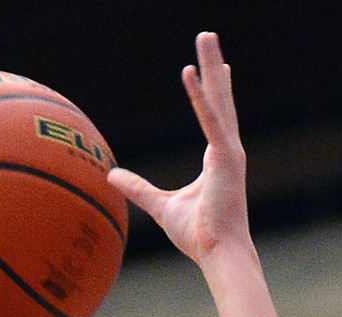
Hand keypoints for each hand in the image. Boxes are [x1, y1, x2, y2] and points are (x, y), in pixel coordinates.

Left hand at [108, 31, 250, 266]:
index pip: (214, 116)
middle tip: (207, 36)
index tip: (212, 68)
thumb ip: (138, 188)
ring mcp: (228, 152)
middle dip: (212, 66)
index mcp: (216, 158)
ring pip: (218, 100)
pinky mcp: (225, 158)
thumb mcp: (160, 206)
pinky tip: (190, 73)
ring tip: (205, 38)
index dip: (211, 91)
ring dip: (210, 67)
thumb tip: (112, 176)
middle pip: (218, 99)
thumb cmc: (197, 235)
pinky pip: (211, 121)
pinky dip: (200, 98)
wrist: (219, 254)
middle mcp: (226, 150)